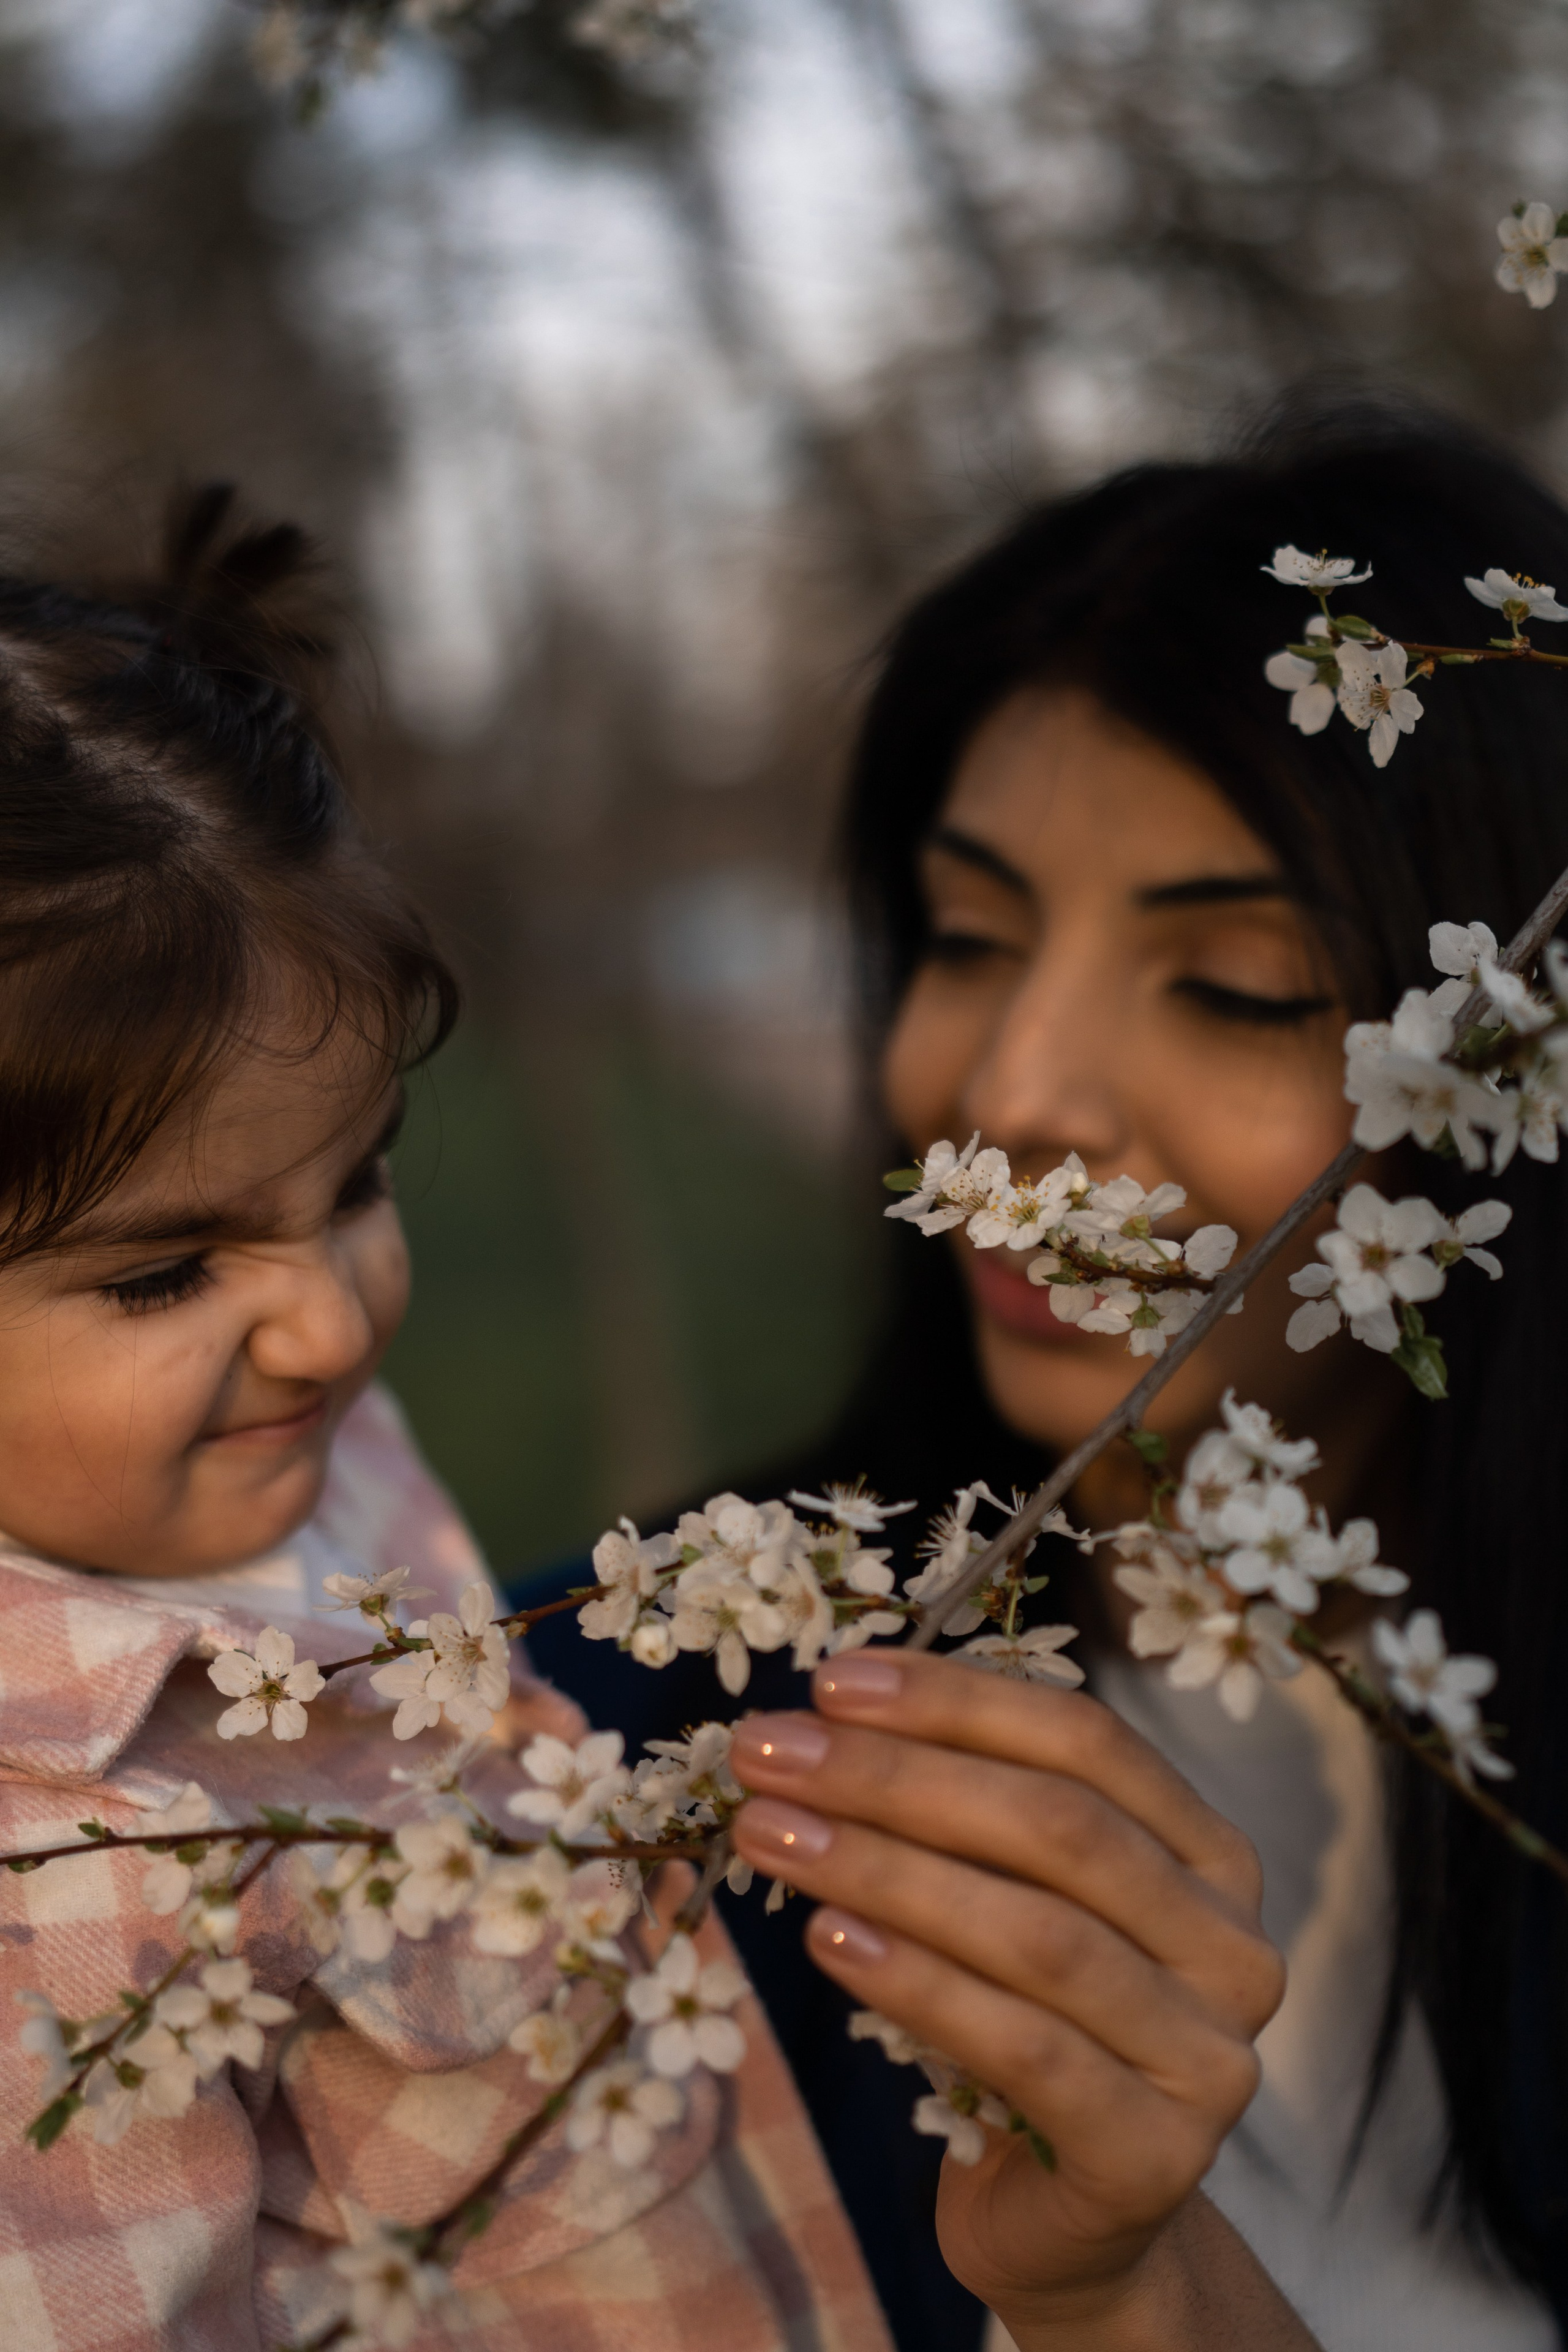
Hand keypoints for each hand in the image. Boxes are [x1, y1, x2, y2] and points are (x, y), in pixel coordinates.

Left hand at [729, 1649, 1298, 2349]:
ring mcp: (1208, 2057)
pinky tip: (829, 1941)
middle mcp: (1231, 1946)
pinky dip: (918, 1985)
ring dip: (887, 1870)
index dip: (957, 1701)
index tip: (832, 1681)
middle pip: (1059, 1827)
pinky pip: (1025, 2047)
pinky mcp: (1157, 2156)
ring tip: (773, 1835)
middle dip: (897, 1776)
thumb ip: (962, 1814)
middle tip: (769, 1753)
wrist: (1067, 2225)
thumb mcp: (1007, 1900)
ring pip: (1037, 1933)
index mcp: (1210, 1855)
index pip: (1088, 1741)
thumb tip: (826, 1714)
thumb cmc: (1024, 2025)